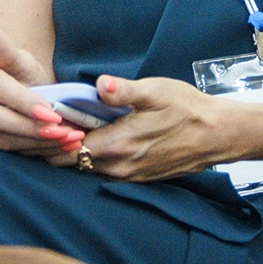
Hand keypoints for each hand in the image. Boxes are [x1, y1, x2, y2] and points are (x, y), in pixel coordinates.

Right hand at [0, 17, 82, 164]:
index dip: (24, 103)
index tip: (53, 114)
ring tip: (67, 141)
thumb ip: (4, 48)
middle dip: (31, 128)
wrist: (20, 97)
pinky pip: (3, 152)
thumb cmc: (23, 76)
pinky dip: (33, 152)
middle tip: (63, 133)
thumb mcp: (21, 62)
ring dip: (36, 143)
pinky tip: (57, 149)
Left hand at [64, 75, 240, 182]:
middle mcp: (120, 167)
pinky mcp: (139, 178)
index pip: (66, 150)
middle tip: (49, 125)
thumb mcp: (155, 91)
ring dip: (74, 154)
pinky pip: (105, 173)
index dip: (51, 137)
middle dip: (57, 146)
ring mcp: (130, 176)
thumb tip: (100, 85)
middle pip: (72, 163)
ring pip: (87, 170)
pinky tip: (94, 140)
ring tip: (67, 130)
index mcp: (117, 145)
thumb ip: (122, 91)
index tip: (43, 121)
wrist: (218, 134)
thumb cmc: (186, 109)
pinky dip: (92, 160)